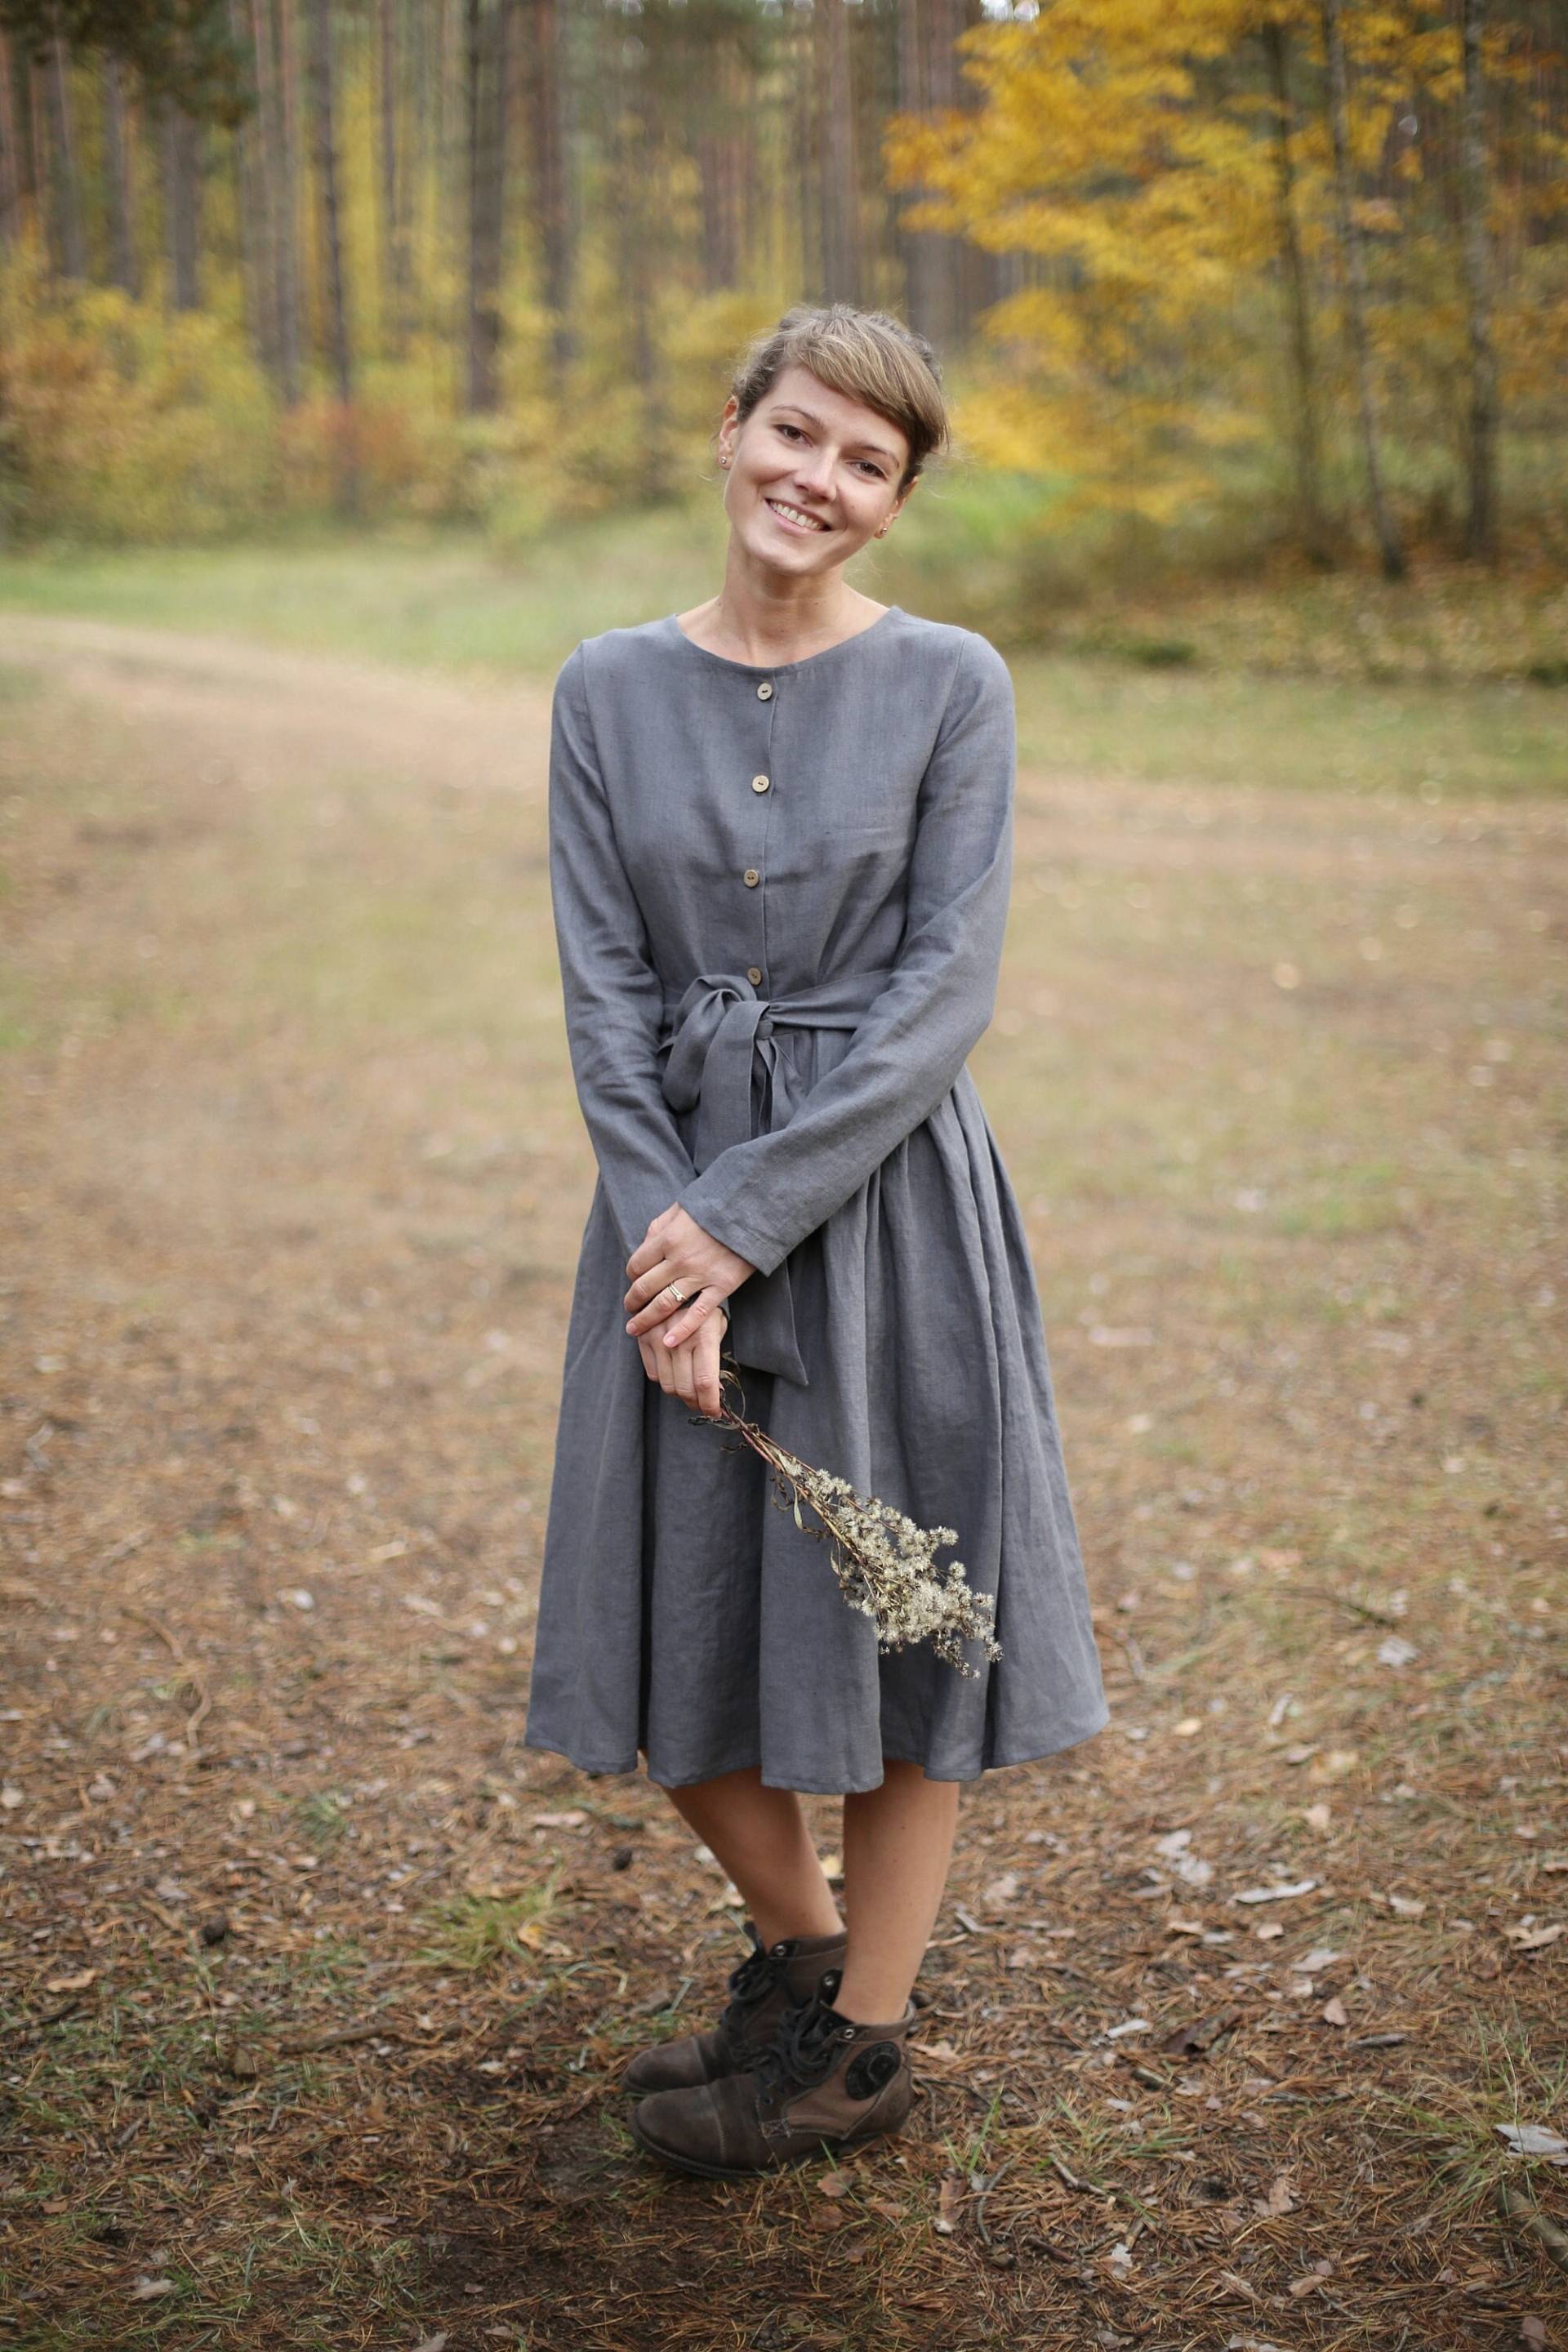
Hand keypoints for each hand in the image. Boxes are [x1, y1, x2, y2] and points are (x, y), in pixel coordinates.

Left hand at [624, 1205, 753, 1352]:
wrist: (753, 1211)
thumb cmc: (715, 1207)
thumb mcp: (681, 1208)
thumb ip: (659, 1226)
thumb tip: (644, 1245)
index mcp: (667, 1238)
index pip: (636, 1265)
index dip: (631, 1276)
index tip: (634, 1281)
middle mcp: (679, 1260)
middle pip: (645, 1288)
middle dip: (632, 1302)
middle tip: (629, 1309)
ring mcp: (700, 1275)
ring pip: (665, 1304)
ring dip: (646, 1319)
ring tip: (635, 1329)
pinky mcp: (721, 1287)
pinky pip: (698, 1313)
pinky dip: (682, 1330)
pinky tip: (668, 1342)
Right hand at [637, 1300, 728, 1417]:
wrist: (674, 1281)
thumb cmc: (703, 1306)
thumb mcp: (716, 1326)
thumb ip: (713, 1357)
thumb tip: (714, 1392)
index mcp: (703, 1335)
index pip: (705, 1382)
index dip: (710, 1404)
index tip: (714, 1413)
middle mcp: (679, 1339)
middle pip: (685, 1388)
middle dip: (697, 1403)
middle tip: (703, 1404)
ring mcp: (658, 1339)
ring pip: (667, 1385)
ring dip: (680, 1394)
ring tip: (690, 1391)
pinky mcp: (643, 1338)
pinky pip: (652, 1374)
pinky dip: (664, 1379)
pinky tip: (674, 1372)